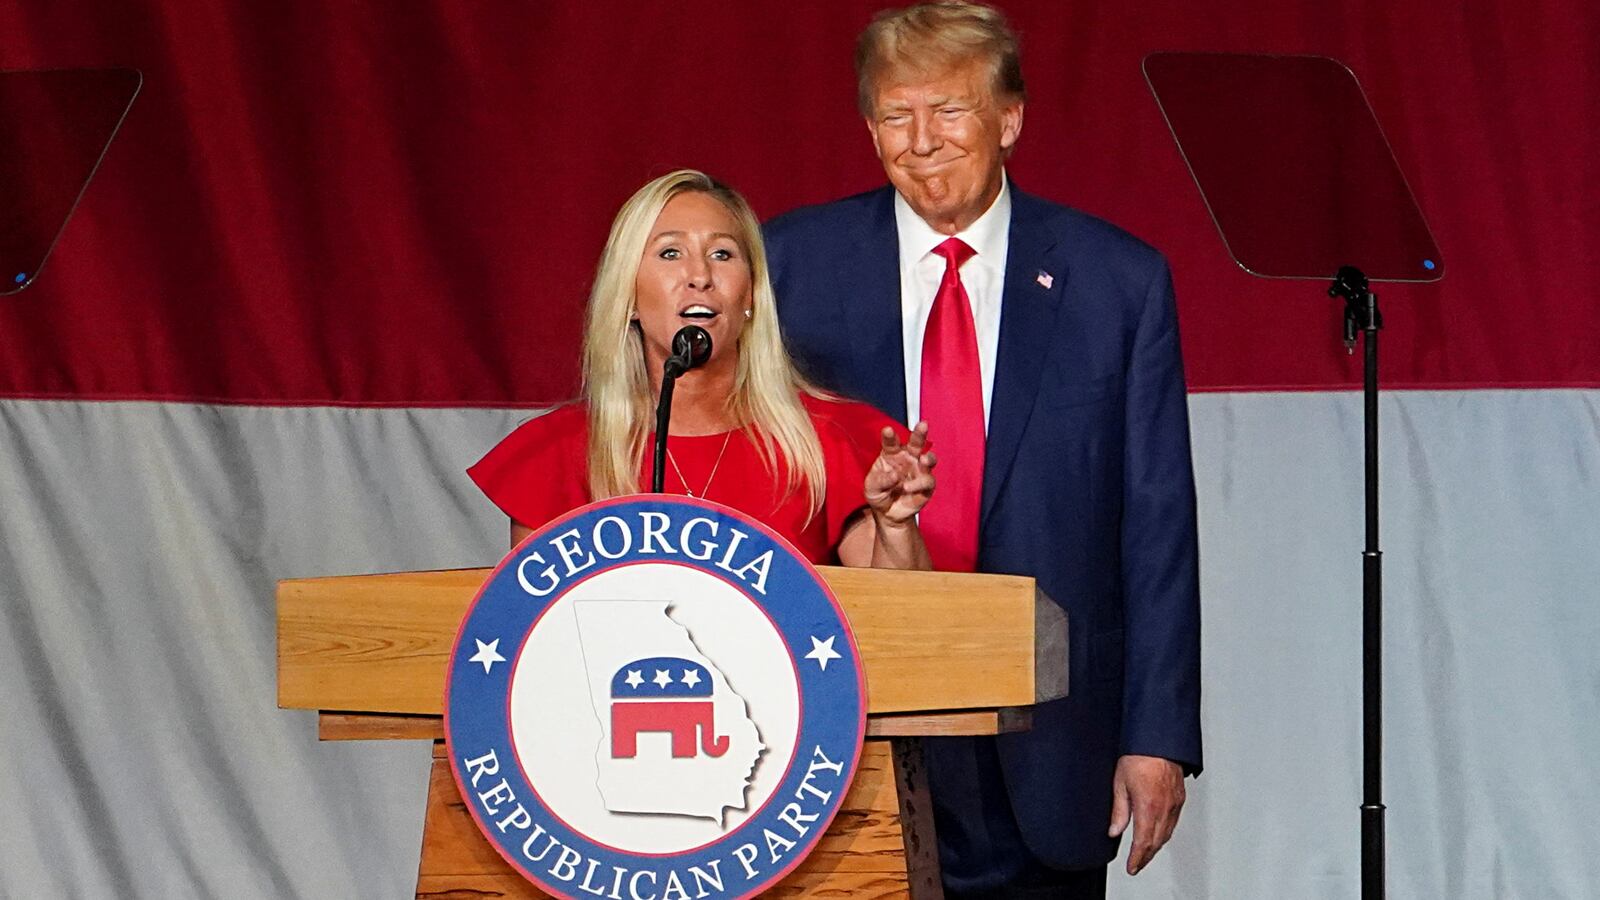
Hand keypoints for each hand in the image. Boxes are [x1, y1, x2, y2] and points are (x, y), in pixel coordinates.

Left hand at [864, 421, 935, 526]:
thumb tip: (894, 475)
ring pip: (929, 460)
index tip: (888, 430)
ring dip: (928, 458)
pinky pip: (927, 481)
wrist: (887, 513)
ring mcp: (919, 471)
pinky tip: (907, 487)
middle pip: (916, 443)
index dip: (890, 435)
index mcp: (892, 454)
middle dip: (920, 433)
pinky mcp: (926, 487)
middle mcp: (908, 459)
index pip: (891, 442)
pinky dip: (919, 483)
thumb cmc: (878, 494)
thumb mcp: (871, 487)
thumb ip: (881, 480)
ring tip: (923, 459)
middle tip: (923, 425)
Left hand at [1108, 754, 1185, 874]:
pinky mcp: (1179, 797)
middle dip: (1146, 857)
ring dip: (1156, 846)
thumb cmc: (1139, 755)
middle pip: (1156, 842)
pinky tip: (1158, 833)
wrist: (1158, 740)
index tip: (1132, 867)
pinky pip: (1173, 822)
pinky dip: (1165, 833)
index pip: (1143, 842)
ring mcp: (1174, 803)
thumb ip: (1119, 811)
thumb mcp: (1120, 783)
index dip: (1137, 859)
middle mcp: (1165, 808)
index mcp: (1148, 807)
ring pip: (1166, 834)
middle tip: (1137, 865)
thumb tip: (1114, 830)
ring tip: (1145, 853)